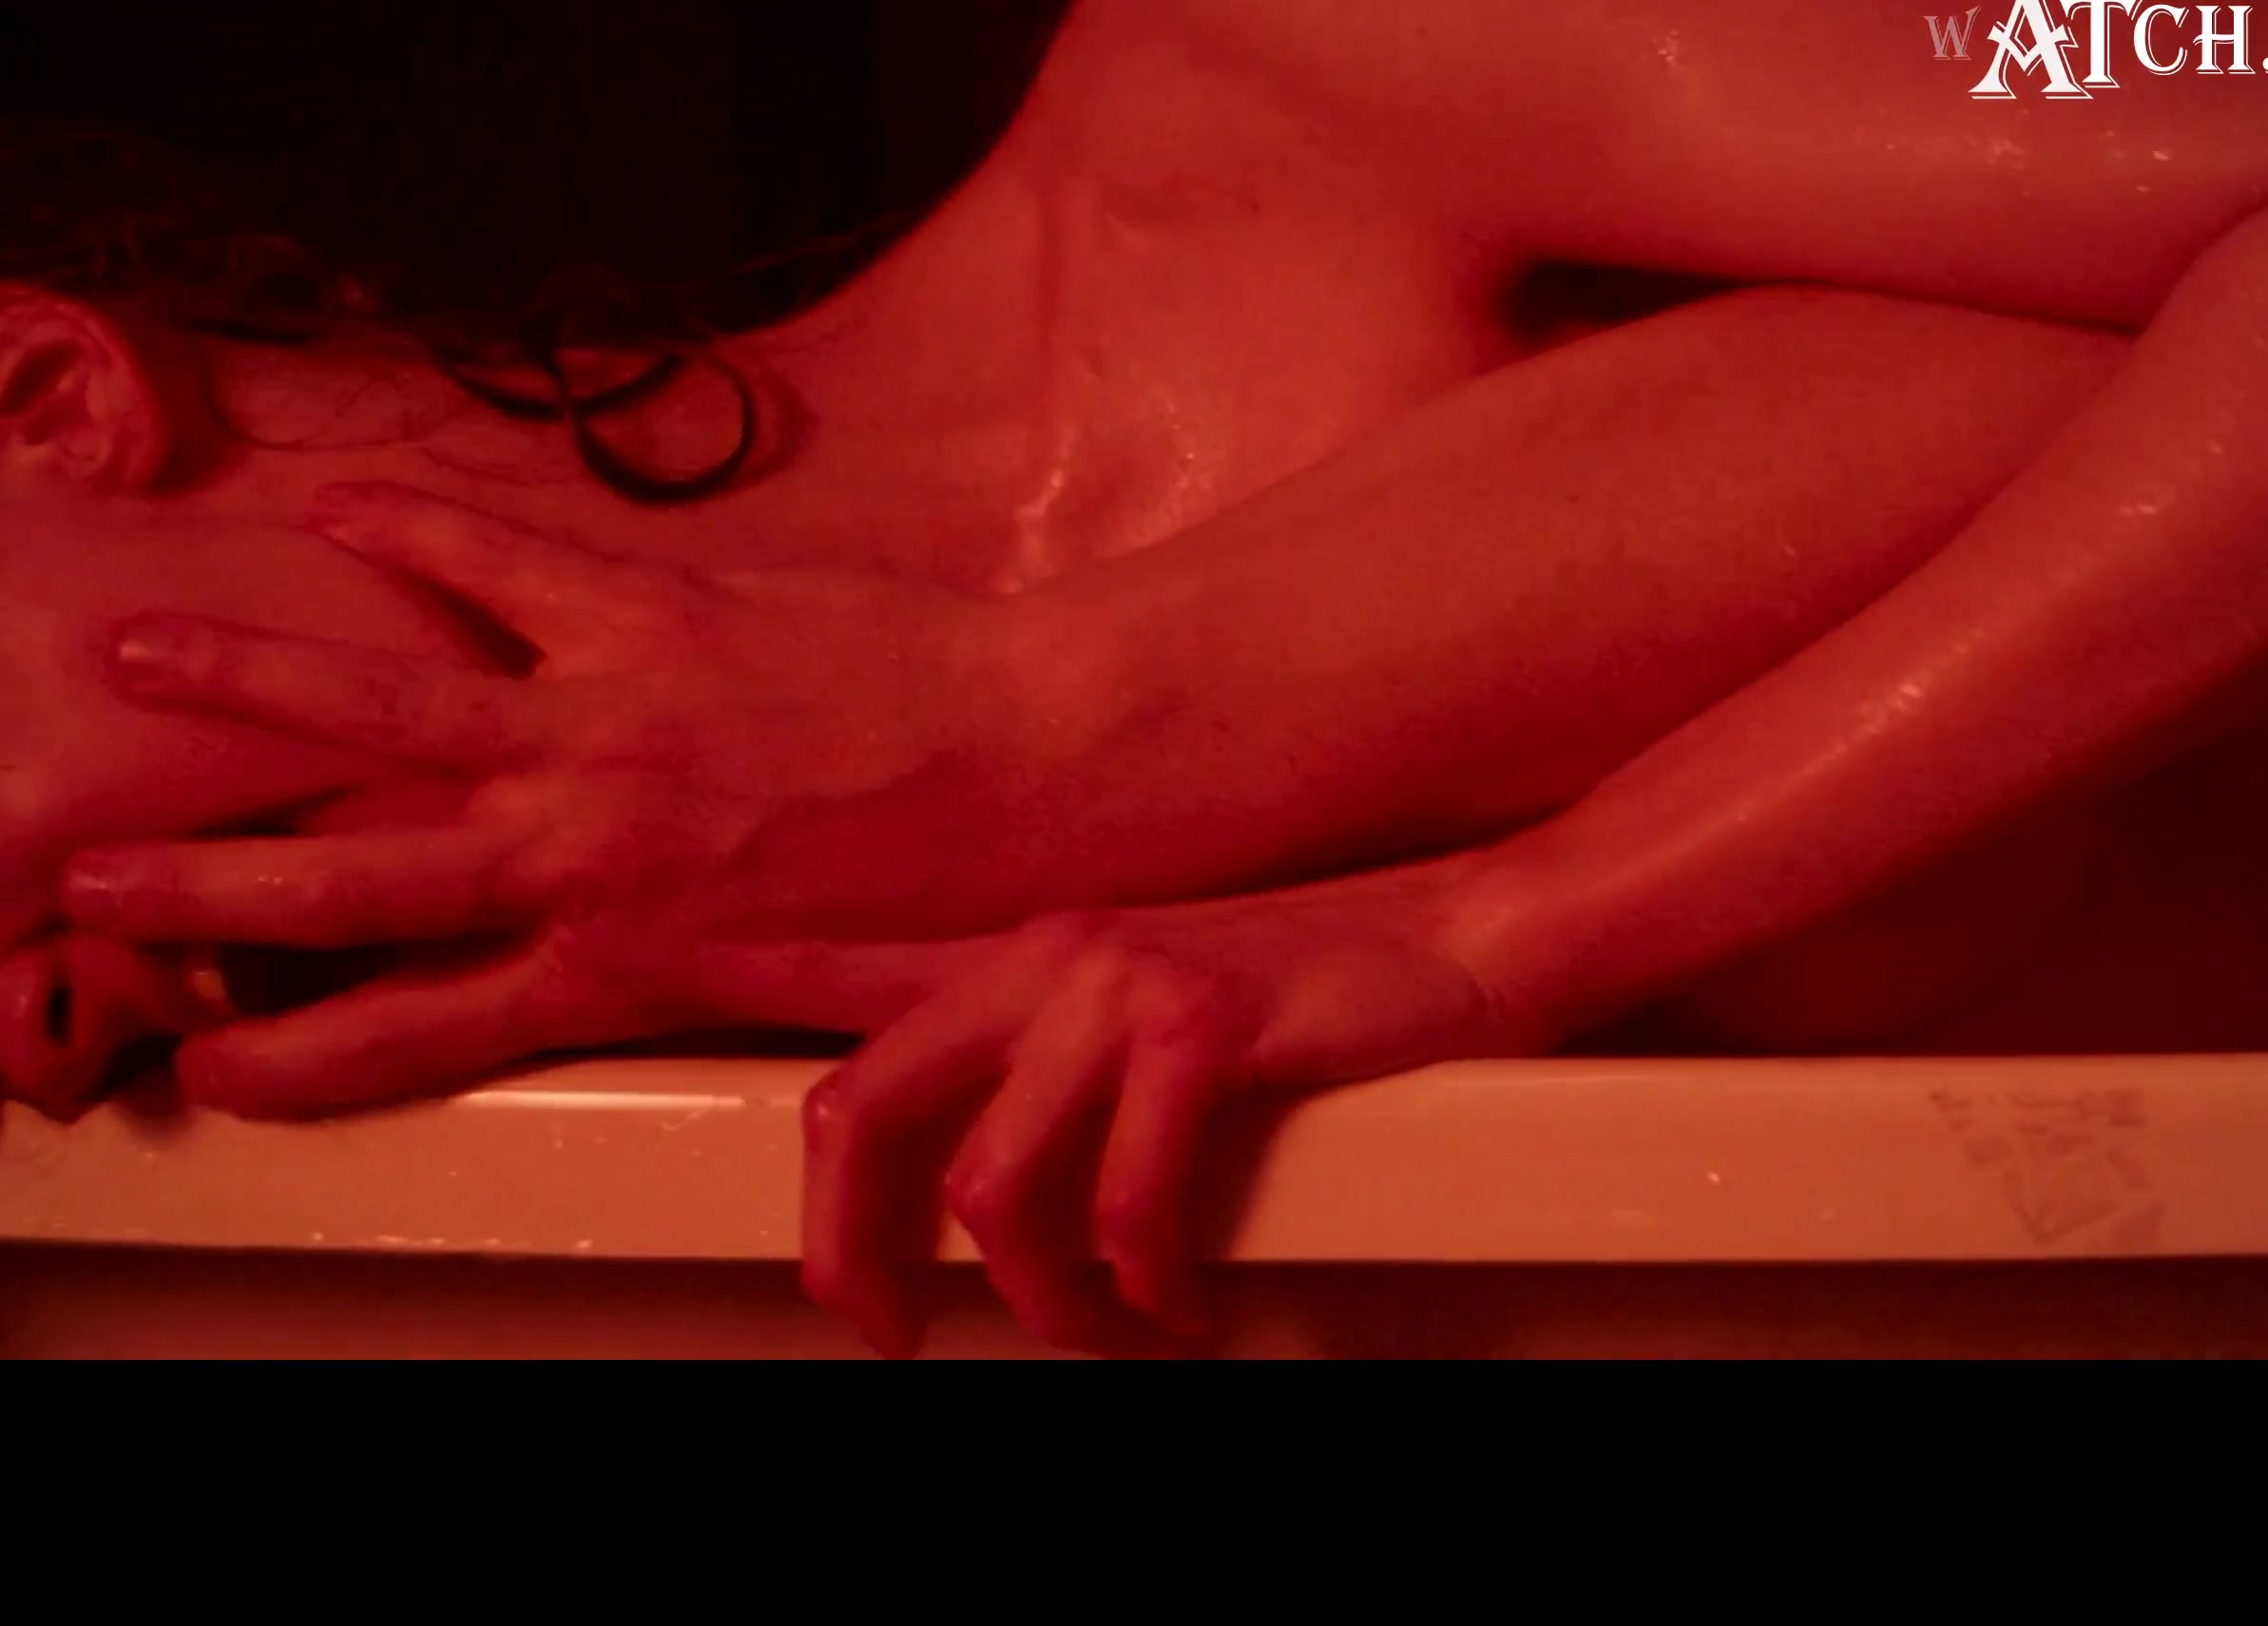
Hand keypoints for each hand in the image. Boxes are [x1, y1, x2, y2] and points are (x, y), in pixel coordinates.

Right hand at [62, 482, 1076, 1109]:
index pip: (422, 1028)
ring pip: (385, 710)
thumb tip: (632, 1001)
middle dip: (208, 886)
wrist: (1040, 769)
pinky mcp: (650, 618)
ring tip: (136, 652)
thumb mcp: (802, 990)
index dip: (305, 1057)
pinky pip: (499, 565)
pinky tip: (325, 504)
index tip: (210, 1071)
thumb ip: (693, 990)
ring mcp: (603, 728)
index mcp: (619, 964)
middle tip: (82, 882)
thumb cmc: (941, 896)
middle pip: (356, 880)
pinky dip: (408, 530)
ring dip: (251, 681)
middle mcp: (583, 856)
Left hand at [696, 854, 1523, 1358]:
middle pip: (869, 1112)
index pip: (858, 1040)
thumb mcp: (1146, 1015)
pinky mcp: (1205, 1026)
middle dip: (855, 1250)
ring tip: (1108, 1328)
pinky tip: (1184, 1301)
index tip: (826, 1270)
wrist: (1464, 934)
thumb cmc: (1309, 996)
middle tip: (899, 1332)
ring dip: (1043, 1298)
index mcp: (1020, 959)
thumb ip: (1055, 1075)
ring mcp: (1121, 984)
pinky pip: (1128, 1199)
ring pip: (993, 1186)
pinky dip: (1147, 1281)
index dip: (803, 1166)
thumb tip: (988, 1190)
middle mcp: (1046, 956)